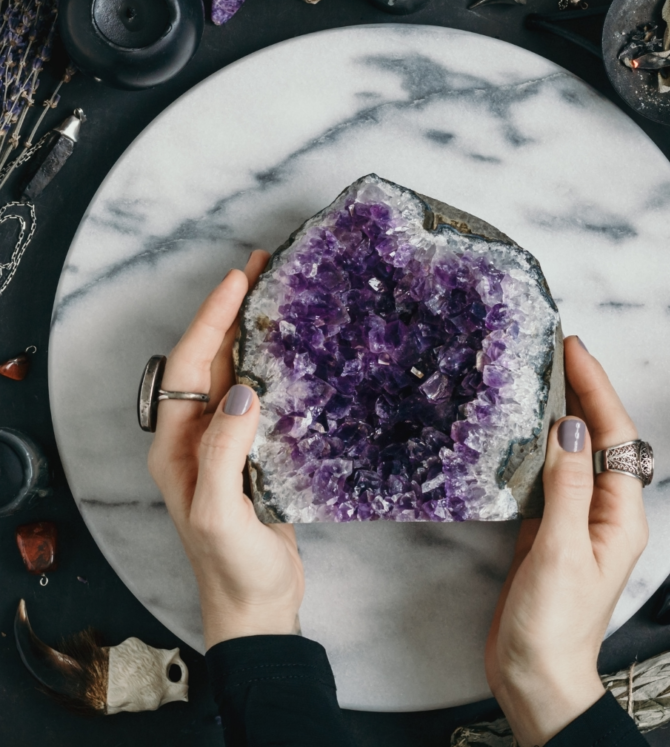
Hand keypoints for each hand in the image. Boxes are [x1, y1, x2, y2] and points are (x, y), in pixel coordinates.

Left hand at [147, 251, 304, 648]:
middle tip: (259, 269)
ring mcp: (224, 441)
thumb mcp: (220, 510)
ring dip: (249, 332)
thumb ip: (224, 450)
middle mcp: (195, 434)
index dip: (212, 318)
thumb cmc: (231, 564)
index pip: (189, 364)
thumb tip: (243, 390)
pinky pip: (257, 395)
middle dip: (229, 311)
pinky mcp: (252, 451)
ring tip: (273, 295)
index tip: (238, 279)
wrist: (256, 602)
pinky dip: (269, 364)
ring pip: (232, 371)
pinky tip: (290, 351)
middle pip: (207, 358)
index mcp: (176, 443)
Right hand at [485, 336, 648, 745]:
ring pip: (574, 451)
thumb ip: (569, 487)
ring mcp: (577, 516)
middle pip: (599, 437)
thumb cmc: (553, 622)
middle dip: (584, 391)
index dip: (597, 389)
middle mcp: (604, 509)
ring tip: (543, 376)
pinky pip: (551, 472)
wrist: (534, 673)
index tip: (574, 351)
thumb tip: (570, 427)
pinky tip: (523, 428)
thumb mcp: (563, 550)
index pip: (615, 436)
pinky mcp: (550, 525)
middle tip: (558, 350)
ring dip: (563, 412)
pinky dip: (539, 444)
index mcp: (621, 514)